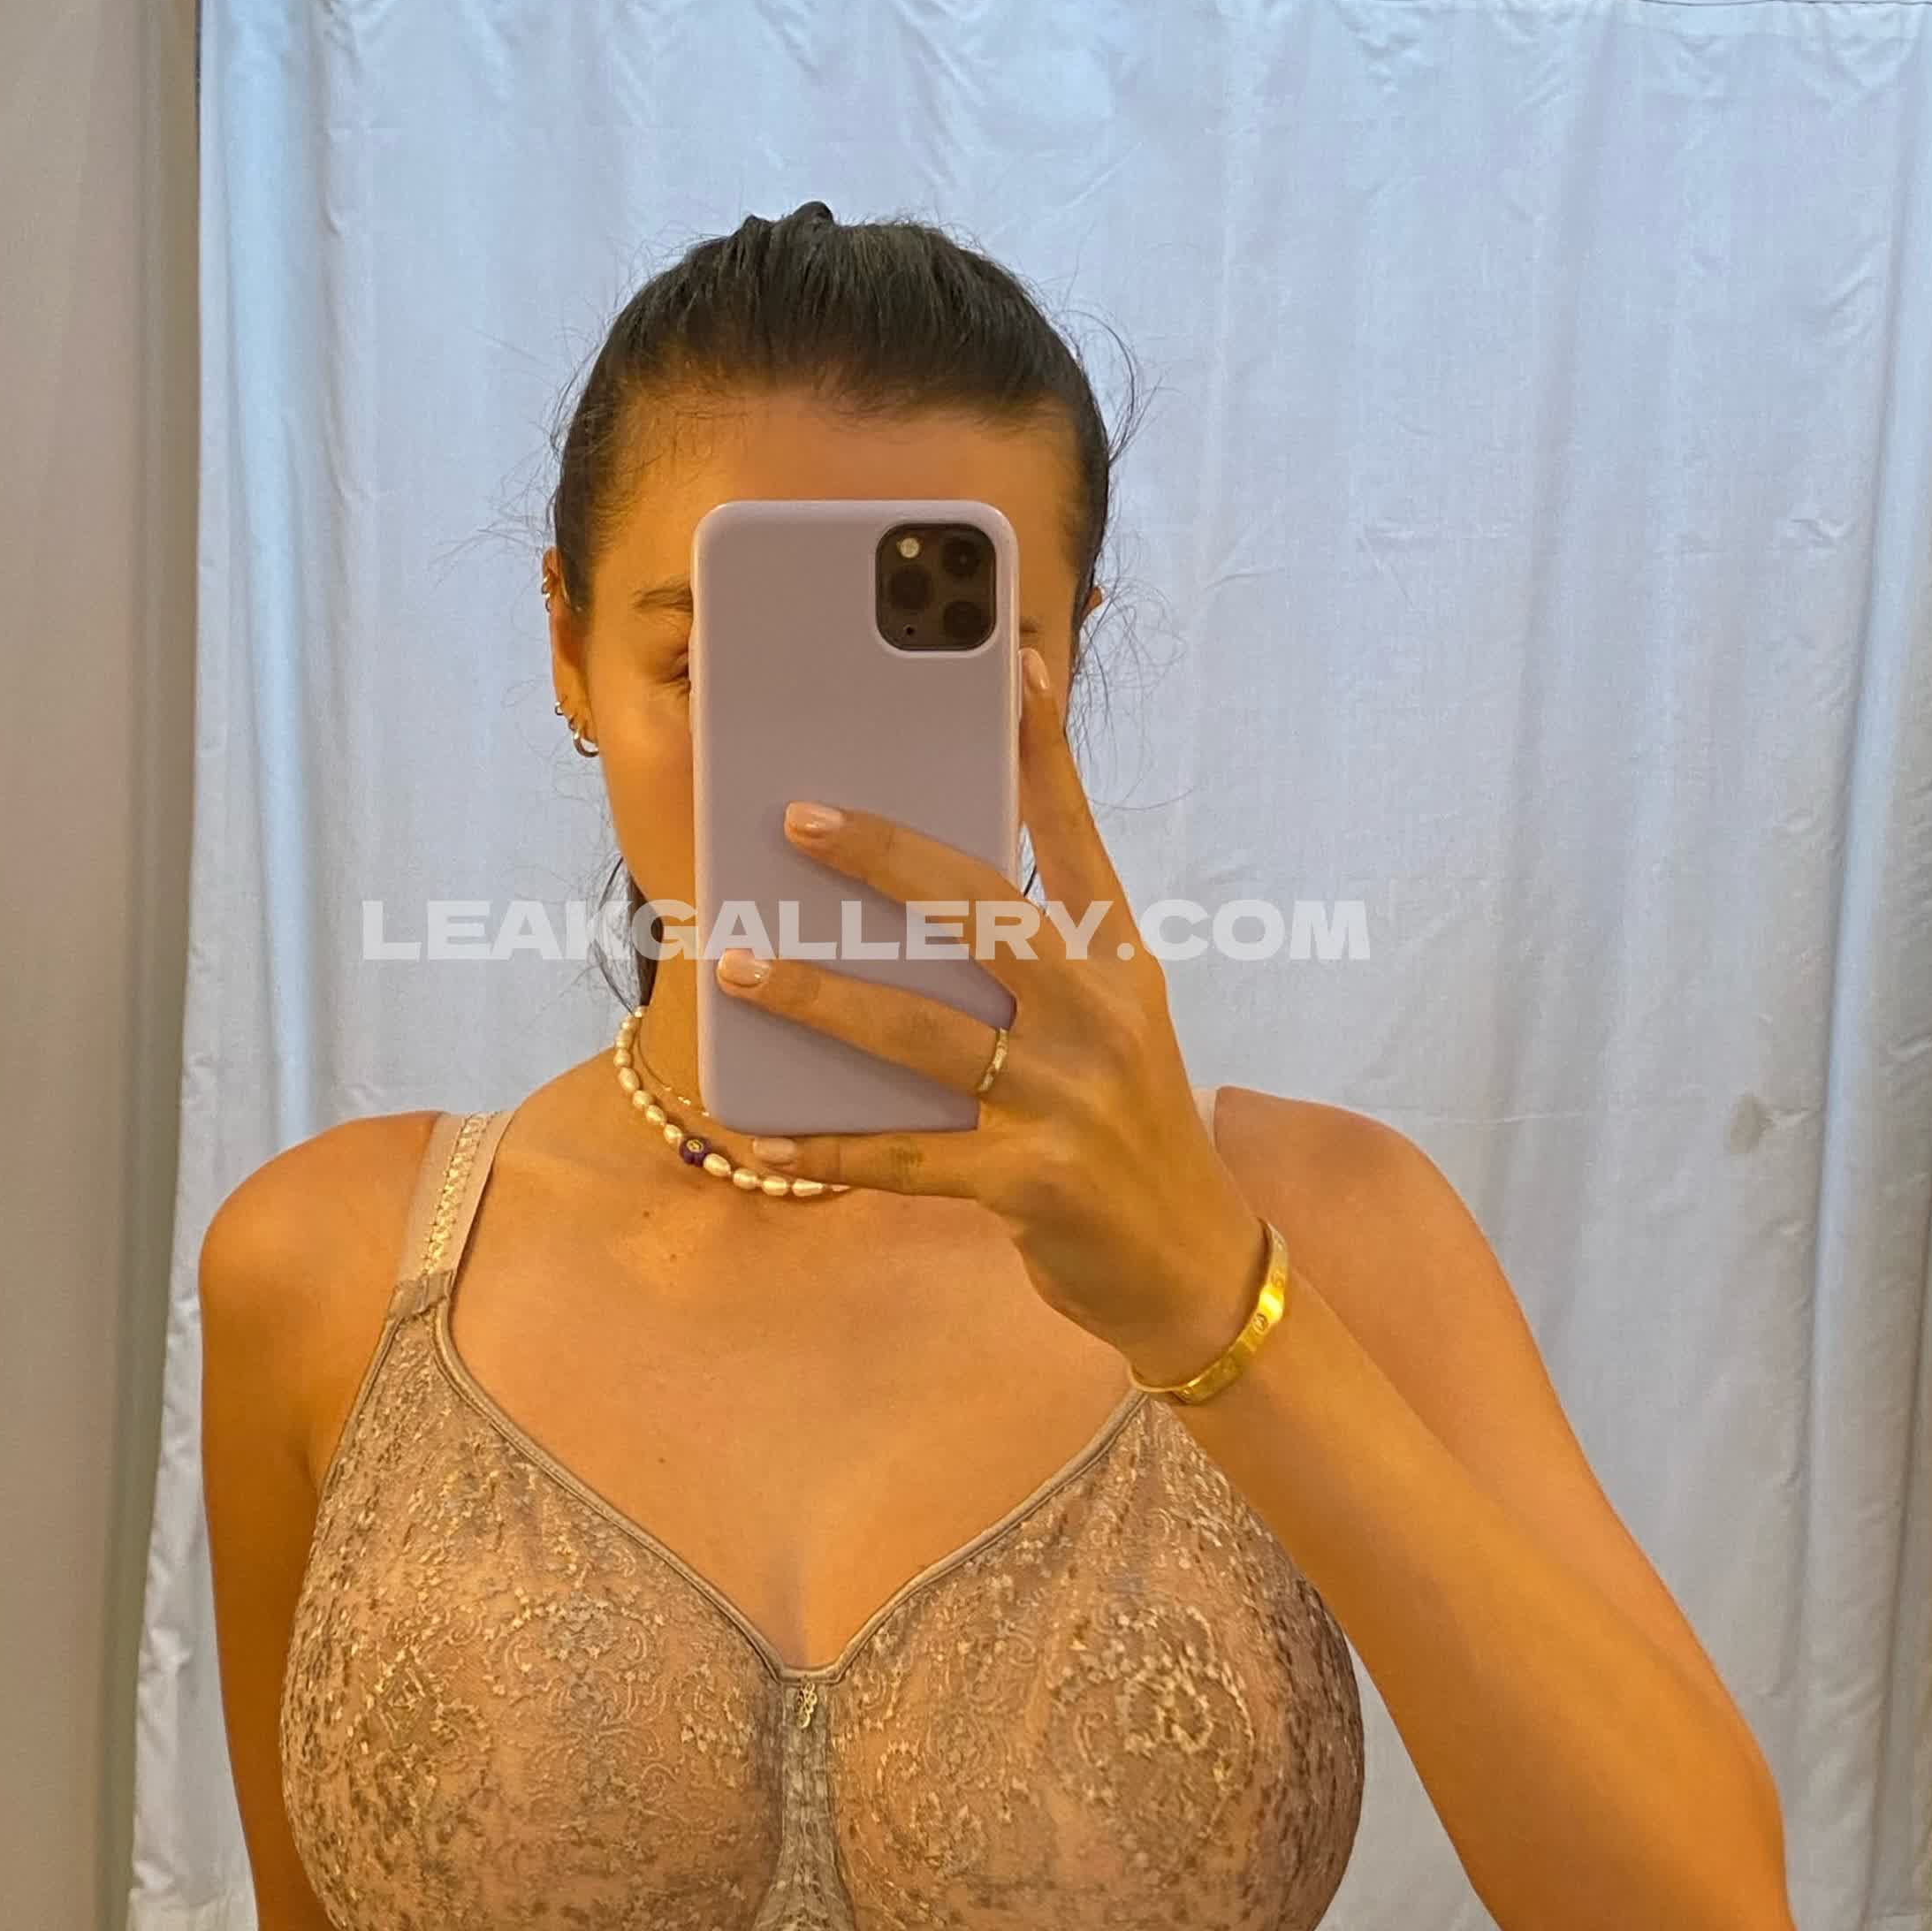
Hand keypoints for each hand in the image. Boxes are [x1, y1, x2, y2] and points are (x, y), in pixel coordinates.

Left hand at [715, 647, 1272, 1387]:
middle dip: (885, 861)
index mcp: (1119, 962)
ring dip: (821, 998)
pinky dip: (825, 1146)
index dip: (1043, 751)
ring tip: (739, 965)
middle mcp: (1099, 1016)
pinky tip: (757, 1132)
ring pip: (923, 1034)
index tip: (1011, 664)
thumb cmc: (1126, 1125)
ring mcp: (1068, 1101)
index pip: (1076, 836)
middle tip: (795, 817)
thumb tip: (915, 889)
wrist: (1192, 1266)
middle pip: (984, 913)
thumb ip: (1036, 952)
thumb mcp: (1110, 1022)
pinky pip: (905, 1158)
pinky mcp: (1031, 1183)